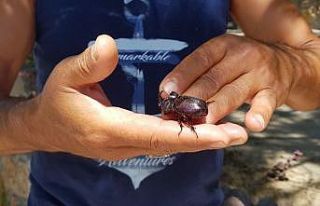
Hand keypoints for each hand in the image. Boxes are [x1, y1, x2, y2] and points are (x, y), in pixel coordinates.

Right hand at [25, 35, 246, 160]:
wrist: (48, 128)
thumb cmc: (57, 101)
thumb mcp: (65, 76)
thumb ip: (88, 63)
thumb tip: (108, 44)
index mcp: (109, 129)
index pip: (156, 134)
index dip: (190, 134)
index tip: (221, 133)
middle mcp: (123, 144)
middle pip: (172, 144)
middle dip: (207, 140)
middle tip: (241, 133)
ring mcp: (128, 147)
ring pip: (171, 145)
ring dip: (201, 139)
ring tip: (232, 131)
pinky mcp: (131, 143)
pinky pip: (163, 141)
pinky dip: (186, 136)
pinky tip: (203, 129)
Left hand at [160, 34, 293, 131]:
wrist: (284, 63)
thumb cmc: (240, 64)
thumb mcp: (220, 58)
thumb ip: (199, 74)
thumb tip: (170, 94)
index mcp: (222, 46)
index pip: (198, 61)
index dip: (180, 77)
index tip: (165, 92)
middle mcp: (241, 56)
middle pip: (212, 79)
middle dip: (192, 98)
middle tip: (177, 114)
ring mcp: (258, 73)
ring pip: (232, 93)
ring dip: (215, 109)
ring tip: (201, 123)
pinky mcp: (274, 91)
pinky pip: (265, 103)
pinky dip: (259, 114)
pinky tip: (252, 124)